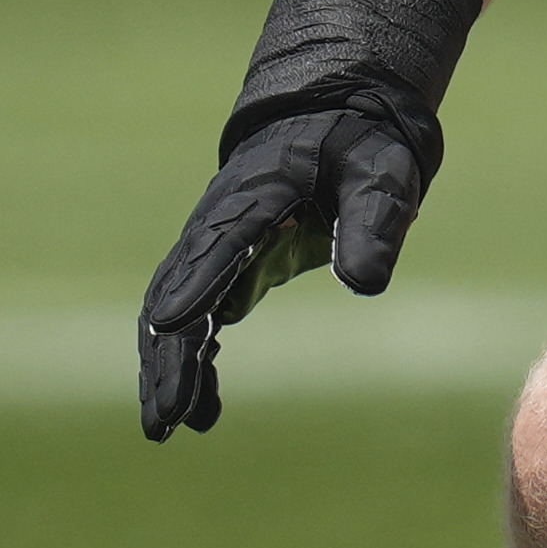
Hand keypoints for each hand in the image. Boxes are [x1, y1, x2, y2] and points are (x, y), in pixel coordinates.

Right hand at [137, 103, 430, 438]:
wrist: (332, 121)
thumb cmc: (358, 146)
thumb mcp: (381, 175)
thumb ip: (376, 223)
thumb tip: (367, 285)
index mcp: (255, 193)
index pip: (220, 241)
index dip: (196, 282)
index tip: (172, 325)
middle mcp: (219, 223)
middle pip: (178, 290)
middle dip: (168, 354)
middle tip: (165, 416)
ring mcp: (213, 247)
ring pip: (173, 311)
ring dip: (166, 367)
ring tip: (168, 427)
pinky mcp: (223, 268)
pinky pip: (194, 320)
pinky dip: (191, 362)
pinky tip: (202, 411)